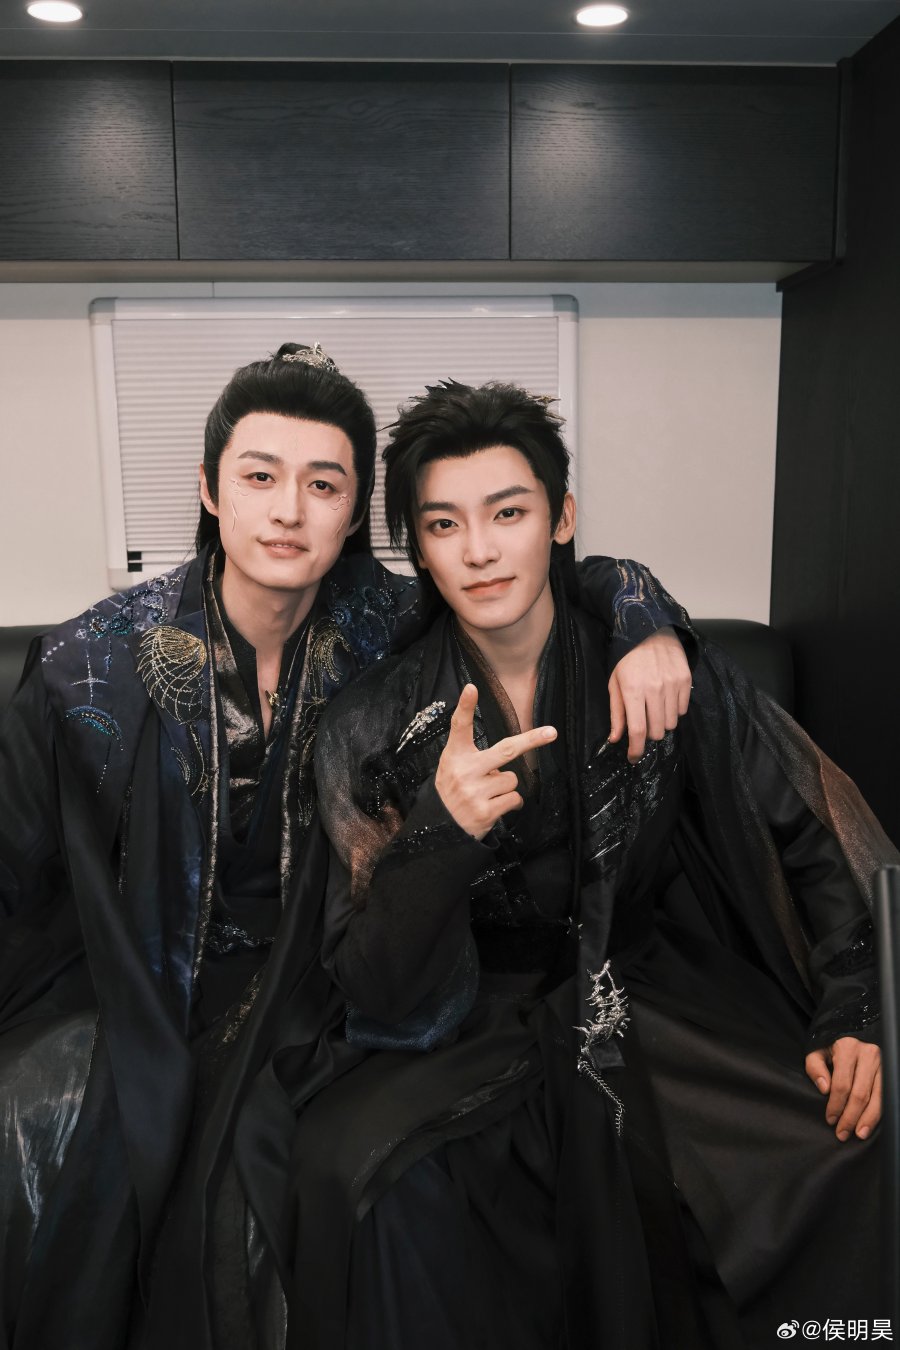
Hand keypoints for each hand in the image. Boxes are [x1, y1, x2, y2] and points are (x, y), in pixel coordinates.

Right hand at [435, 684, 556, 840]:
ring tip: (486, 795)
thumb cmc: (452, 791)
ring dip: (505, 787)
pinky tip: (493, 807)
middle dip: (532, 740)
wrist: (440, 830)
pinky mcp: (485, 811)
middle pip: (506, 749)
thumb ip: (472, 756)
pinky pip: (513, 799)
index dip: (465, 707)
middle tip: (552, 732)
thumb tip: (506, 758)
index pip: (459, 727)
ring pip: (511, 779)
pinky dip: (510, 803)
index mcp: (455, 756)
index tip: (471, 688)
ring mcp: (474, 792)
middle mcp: (464, 771)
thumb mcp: (451, 767)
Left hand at [608, 627, 691, 761]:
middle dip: (649, 734)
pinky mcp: (685, 680)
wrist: (650, 630)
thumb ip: (616, 713)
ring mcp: (672, 684)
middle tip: (643, 724)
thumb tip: (616, 739)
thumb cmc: (627, 658)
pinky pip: (682, 710)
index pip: (638, 731)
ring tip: (654, 708)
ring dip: (662, 722)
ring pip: (671, 723)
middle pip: (657, 731)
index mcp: (633, 691)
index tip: (633, 757)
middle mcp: (654, 689)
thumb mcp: (615, 683)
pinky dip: (674, 710)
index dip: (636, 749)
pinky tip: (665, 699)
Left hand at [805, 1037, 881, 1140]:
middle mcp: (868, 1054)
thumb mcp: (817, 1049)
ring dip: (868, 1119)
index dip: (836, 1105)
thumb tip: (824, 1089)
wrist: (851, 1027)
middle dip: (851, 1117)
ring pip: (878, 1097)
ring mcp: (883, 1062)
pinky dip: (880, 1111)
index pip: (842, 1084)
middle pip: (861, 1094)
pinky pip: (887, 1094)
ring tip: (859, 1134)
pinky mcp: (889, 1069)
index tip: (830, 1119)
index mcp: (848, 1048)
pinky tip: (872, 1122)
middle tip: (842, 1133)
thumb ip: (815, 1067)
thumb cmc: (831, 1042)